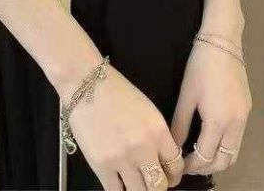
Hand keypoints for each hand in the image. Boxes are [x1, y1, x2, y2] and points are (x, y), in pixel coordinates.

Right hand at [66, 64, 185, 190]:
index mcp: (158, 131)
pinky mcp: (101, 165)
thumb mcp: (147, 111)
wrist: (86, 83)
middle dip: (158, 186)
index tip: (168, 174)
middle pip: (160, 186)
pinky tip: (118, 182)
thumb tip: (162, 161)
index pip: (176, 166)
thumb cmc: (117, 93)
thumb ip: (157, 137)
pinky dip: (119, 189)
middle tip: (151, 181)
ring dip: (139, 189)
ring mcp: (121, 159)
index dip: (174, 174)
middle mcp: (143, 148)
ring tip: (135, 182)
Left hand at [170, 40, 250, 175]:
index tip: (178, 165)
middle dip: (206, 167)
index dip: (190, 165)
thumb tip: (172, 147)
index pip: (205, 156)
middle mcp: (236, 123)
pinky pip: (238, 137)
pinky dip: (225, 145)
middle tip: (188, 164)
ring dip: (218, 158)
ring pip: (234, 151)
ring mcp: (245, 116)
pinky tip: (210, 137)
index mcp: (219, 121)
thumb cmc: (200, 66)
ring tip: (198, 154)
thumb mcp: (186, 95)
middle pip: (225, 160)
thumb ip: (179, 124)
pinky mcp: (247, 109)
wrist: (223, 42)